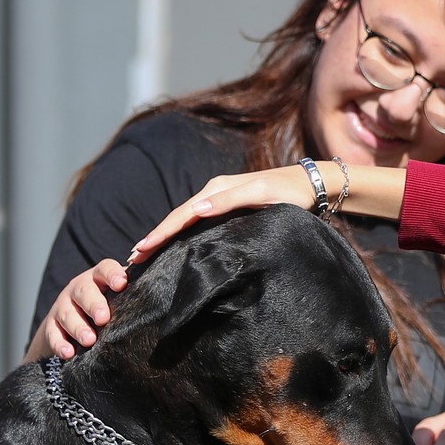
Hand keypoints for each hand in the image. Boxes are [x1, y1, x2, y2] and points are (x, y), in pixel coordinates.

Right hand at [24, 258, 130, 361]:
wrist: (70, 322)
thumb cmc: (106, 307)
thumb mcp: (118, 298)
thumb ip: (136, 294)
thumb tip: (169, 293)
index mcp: (99, 278)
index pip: (104, 269)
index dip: (112, 275)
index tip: (122, 284)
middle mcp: (79, 288)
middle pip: (83, 291)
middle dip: (94, 304)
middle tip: (104, 318)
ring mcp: (63, 307)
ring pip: (67, 313)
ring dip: (78, 327)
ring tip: (90, 340)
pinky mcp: (51, 326)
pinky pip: (53, 334)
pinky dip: (60, 344)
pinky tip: (68, 353)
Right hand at [128, 165, 324, 263]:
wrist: (310, 186)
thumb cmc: (289, 193)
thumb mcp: (261, 194)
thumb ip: (229, 201)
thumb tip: (196, 211)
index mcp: (217, 189)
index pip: (181, 215)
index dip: (160, 233)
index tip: (141, 250)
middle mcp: (214, 193)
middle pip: (177, 218)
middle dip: (155, 237)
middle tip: (133, 259)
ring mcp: (220, 201)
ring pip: (184, 221)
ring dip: (164, 237)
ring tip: (145, 254)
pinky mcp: (227, 210)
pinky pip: (196, 223)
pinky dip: (180, 234)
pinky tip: (173, 246)